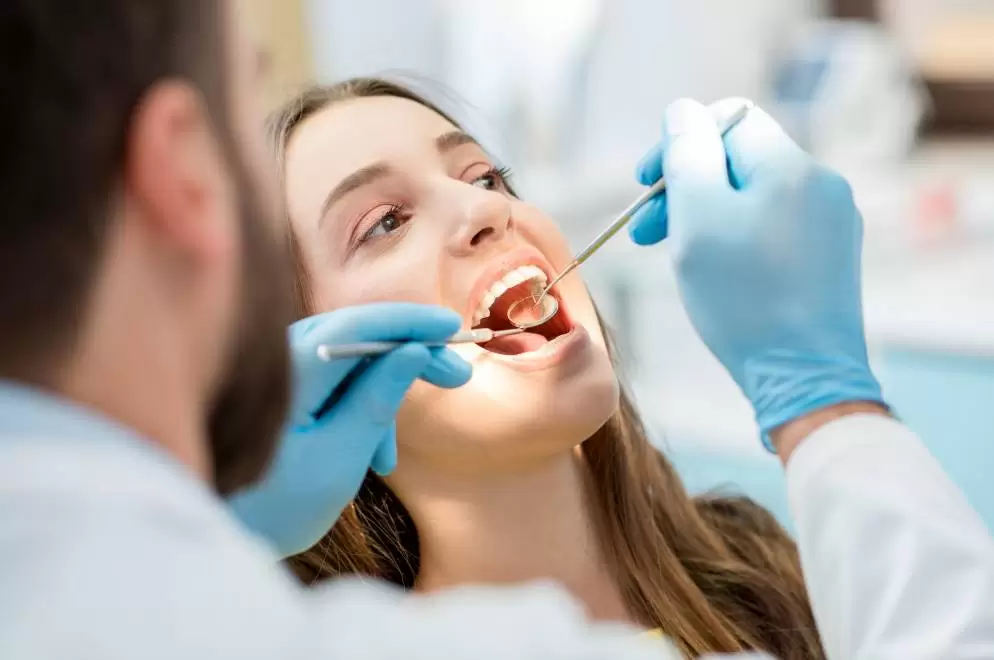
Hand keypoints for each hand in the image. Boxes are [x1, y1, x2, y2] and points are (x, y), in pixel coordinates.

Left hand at [228, 303, 471, 556]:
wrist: (215, 535)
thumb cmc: (272, 505)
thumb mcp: (340, 457)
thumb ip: (378, 400)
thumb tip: (414, 351)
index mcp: (292, 373)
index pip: (361, 325)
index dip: (411, 322)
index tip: (453, 327)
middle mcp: (280, 360)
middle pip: (359, 337)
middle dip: (410, 358)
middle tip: (458, 378)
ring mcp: (278, 374)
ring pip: (349, 364)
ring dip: (381, 400)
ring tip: (387, 463)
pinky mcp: (280, 392)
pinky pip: (331, 385)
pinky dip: (356, 412)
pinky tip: (365, 461)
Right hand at [629, 99, 884, 449]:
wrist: (805, 376)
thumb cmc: (743, 300)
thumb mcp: (698, 218)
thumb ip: (687, 154)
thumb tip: (682, 111)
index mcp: (789, 166)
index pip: (728, 119)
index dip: (679, 143)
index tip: (645, 183)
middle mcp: (821, 184)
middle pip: (740, 160)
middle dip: (687, 186)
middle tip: (647, 232)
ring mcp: (832, 222)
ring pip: (755, 196)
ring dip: (708, 215)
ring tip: (678, 255)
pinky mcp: (832, 257)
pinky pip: (775, 226)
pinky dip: (738, 238)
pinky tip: (719, 273)